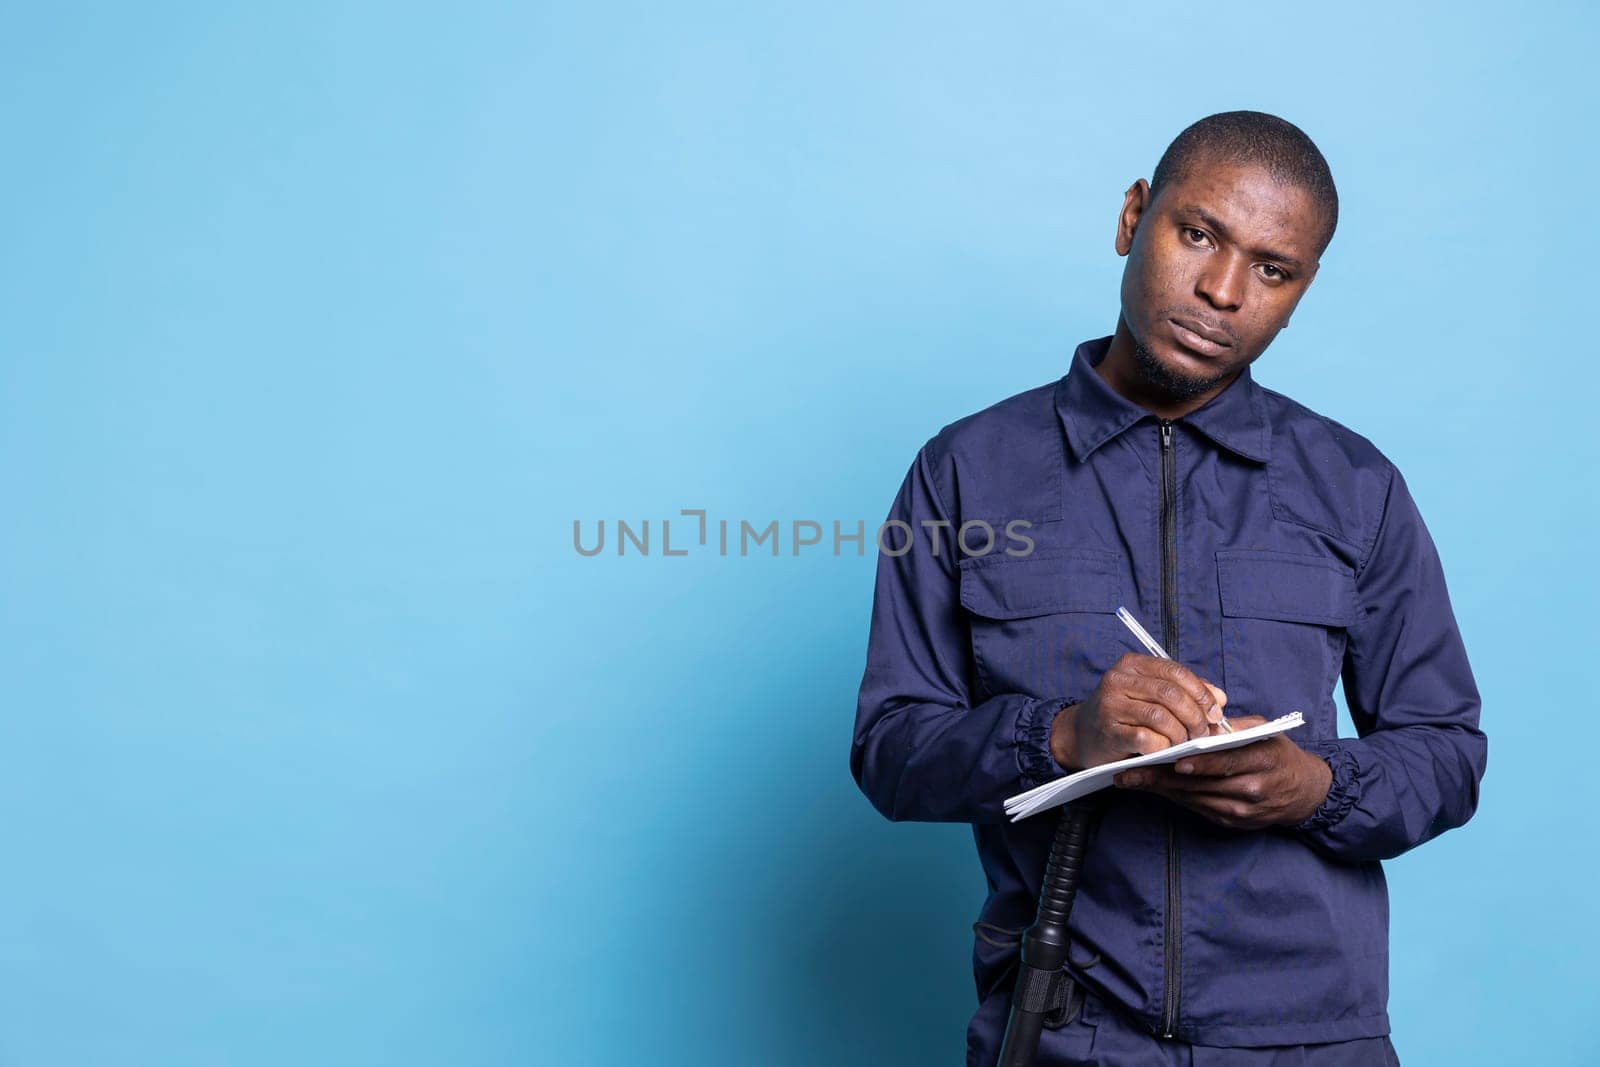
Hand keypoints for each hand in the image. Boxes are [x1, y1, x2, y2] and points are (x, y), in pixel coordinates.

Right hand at [1049, 652, 1230, 771]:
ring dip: (1181, 734)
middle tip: (1202, 732)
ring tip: (1184, 743)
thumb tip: (1219, 698)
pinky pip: (1147, 739)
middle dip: (1194, 716)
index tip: (1215, 712)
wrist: (1081, 735)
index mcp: (1132, 664)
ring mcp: (1110, 705)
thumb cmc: (1124, 714)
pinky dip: (1162, 747)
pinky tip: (1164, 750)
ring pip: (1161, 717)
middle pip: (1170, 694)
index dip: (1201, 692)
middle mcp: (1117, 679)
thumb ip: (1185, 692)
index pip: (1175, 672)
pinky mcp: (1108, 731)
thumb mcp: (1151, 696)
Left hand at [1110, 719, 1333, 829]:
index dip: (1191, 763)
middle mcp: (1250, 789)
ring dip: (1160, 789)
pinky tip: (1153, 788)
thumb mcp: (1263, 733)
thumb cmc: (1279, 755)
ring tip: (1131, 779)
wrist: (1304, 793)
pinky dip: (1175, 797)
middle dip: (1159, 777)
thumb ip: (1233, 727)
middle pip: (1198, 784)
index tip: (1163, 759)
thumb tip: (1198, 719)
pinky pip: (1197, 808)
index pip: (1221, 761)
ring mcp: (1241, 810)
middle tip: (1127, 772)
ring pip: (1193, 798)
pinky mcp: (1232, 823)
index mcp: (1260, 760)